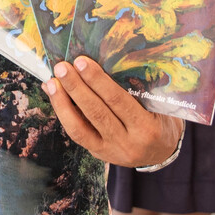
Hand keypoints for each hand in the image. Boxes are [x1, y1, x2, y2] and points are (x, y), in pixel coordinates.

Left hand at [43, 57, 183, 167]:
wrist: (162, 152)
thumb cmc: (160, 119)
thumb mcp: (157, 104)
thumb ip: (135, 88)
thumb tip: (102, 62)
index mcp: (146, 128)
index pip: (118, 101)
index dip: (98, 81)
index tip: (82, 61)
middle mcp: (127, 143)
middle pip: (96, 113)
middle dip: (76, 88)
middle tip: (62, 67)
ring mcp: (110, 151)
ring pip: (80, 129)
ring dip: (62, 103)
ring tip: (52, 82)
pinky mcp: (98, 153)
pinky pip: (77, 134)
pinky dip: (63, 113)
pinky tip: (55, 95)